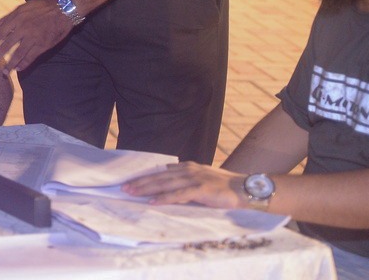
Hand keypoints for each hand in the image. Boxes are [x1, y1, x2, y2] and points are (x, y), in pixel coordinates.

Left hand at [0, 0, 73, 72]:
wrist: (63, 8)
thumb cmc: (40, 7)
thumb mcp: (21, 9)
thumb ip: (4, 19)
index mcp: (16, 19)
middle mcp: (23, 28)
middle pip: (6, 46)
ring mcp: (33, 37)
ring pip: (18, 54)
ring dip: (10, 65)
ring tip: (3, 73)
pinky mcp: (43, 44)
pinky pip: (31, 57)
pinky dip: (24, 64)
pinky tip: (18, 69)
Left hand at [121, 163, 245, 208]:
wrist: (245, 188)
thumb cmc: (224, 187)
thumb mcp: (202, 181)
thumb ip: (186, 183)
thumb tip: (169, 190)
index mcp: (187, 167)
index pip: (161, 171)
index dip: (145, 176)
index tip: (130, 180)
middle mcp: (188, 170)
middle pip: (159, 176)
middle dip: (140, 182)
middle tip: (124, 187)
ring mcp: (194, 178)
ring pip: (164, 184)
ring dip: (146, 189)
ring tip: (132, 193)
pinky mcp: (201, 189)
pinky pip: (178, 194)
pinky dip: (164, 198)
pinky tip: (152, 202)